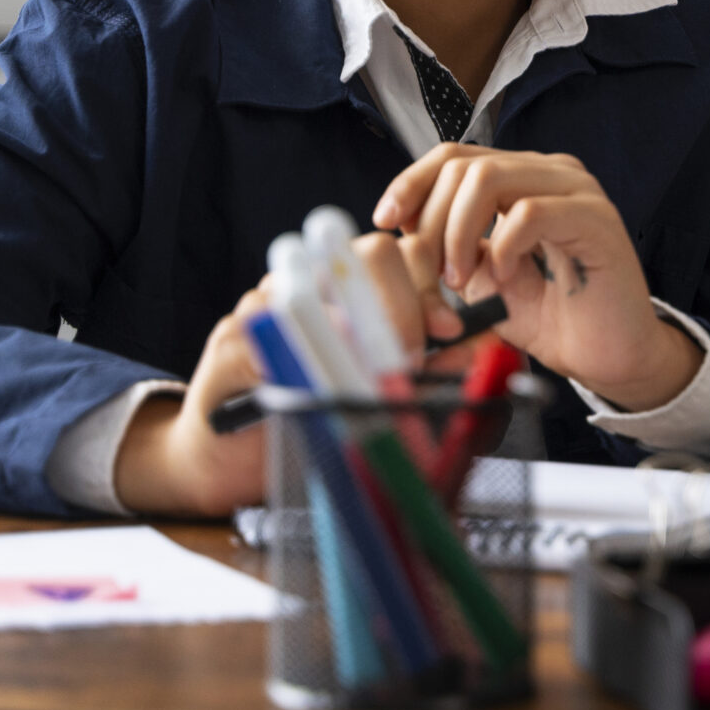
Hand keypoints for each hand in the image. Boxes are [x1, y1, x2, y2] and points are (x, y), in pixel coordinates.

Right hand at [110, 233, 433, 515]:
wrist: (231, 458)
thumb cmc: (316, 418)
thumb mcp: (383, 392)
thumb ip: (431, 368)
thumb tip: (478, 346)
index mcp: (358, 290)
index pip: (407, 252)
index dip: (432, 285)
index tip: (446, 329)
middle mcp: (318, 281)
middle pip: (375, 250)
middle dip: (404, 303)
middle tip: (408, 356)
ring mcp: (272, 300)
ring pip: (325, 283)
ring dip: (351, 335)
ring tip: (356, 377)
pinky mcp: (234, 334)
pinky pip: (275, 328)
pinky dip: (295, 358)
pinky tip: (298, 384)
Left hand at [373, 143, 701, 411]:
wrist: (612, 357)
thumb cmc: (555, 319)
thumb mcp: (484, 281)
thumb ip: (452, 249)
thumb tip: (405, 231)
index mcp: (524, 178)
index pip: (456, 155)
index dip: (412, 183)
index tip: (387, 222)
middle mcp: (551, 173)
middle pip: (465, 164)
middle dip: (432, 222)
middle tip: (433, 276)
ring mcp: (577, 191)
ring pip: (490, 177)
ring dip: (459, 232)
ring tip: (461, 279)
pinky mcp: (596, 220)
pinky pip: (530, 212)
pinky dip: (502, 247)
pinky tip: (504, 278)